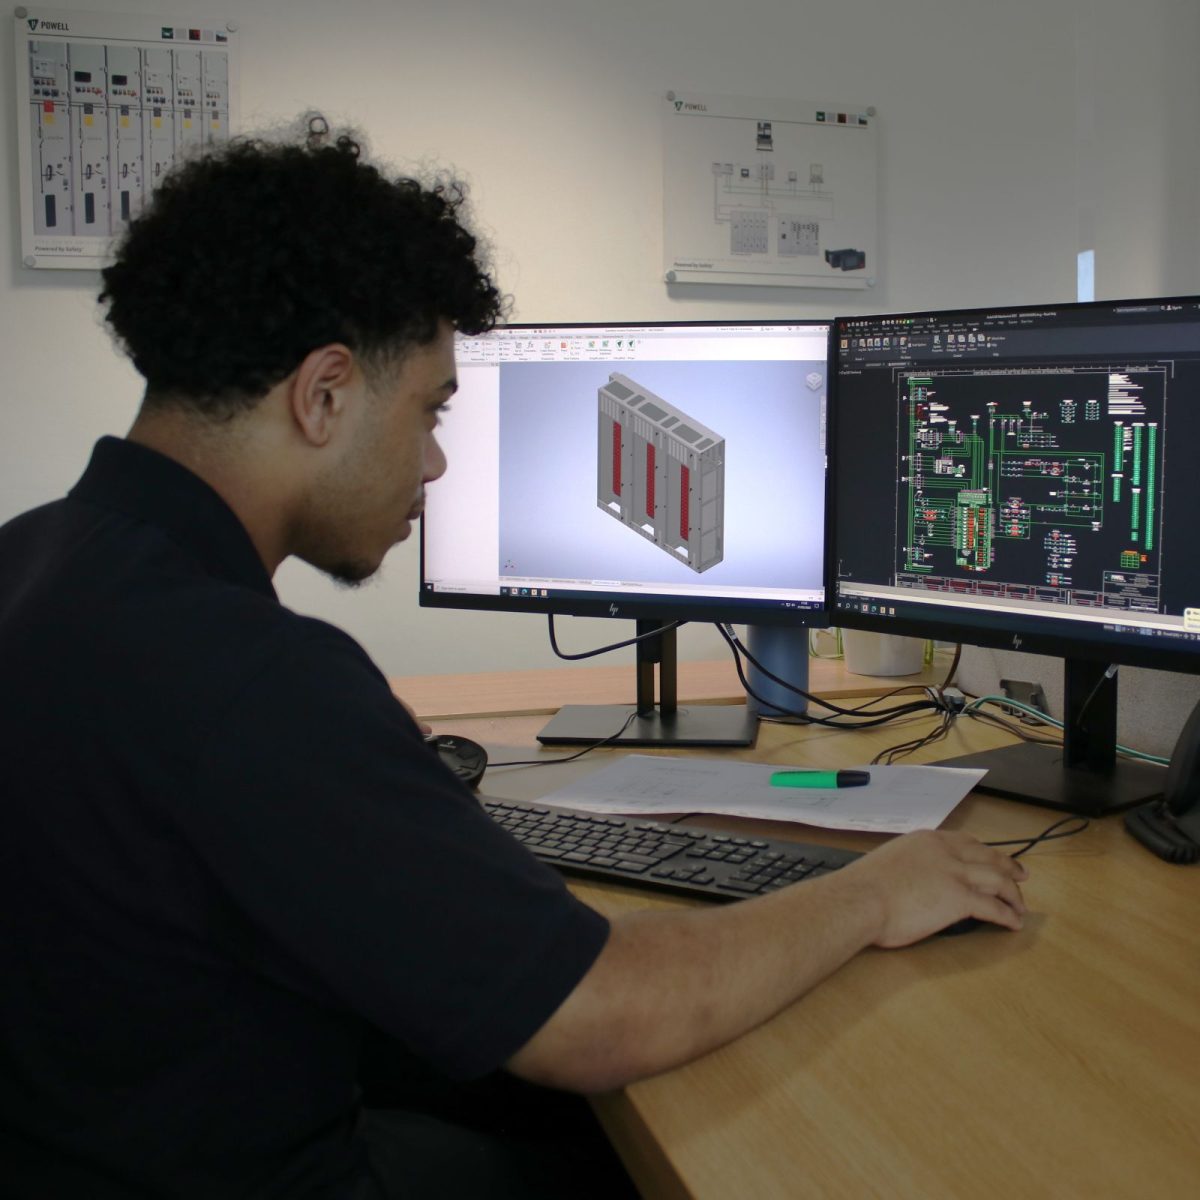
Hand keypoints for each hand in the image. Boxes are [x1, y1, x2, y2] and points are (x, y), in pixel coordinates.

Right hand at [844, 829, 1028, 947]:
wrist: (860, 900)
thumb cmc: (863, 888)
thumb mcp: (889, 863)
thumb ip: (909, 865)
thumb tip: (913, 880)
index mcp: (926, 840)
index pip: (965, 842)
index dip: (984, 851)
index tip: (994, 858)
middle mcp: (944, 852)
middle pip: (988, 857)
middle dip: (1008, 866)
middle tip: (1022, 875)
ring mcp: (954, 873)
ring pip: (997, 880)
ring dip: (1013, 894)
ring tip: (1020, 906)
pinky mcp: (959, 899)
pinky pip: (993, 907)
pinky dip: (1007, 915)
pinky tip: (1013, 923)